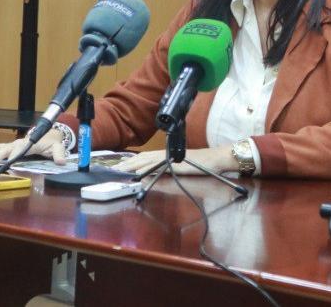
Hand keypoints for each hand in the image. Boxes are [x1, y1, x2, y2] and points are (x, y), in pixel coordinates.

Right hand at [0, 128, 68, 164]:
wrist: (48, 134)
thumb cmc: (51, 142)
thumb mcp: (58, 147)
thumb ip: (59, 153)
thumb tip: (61, 161)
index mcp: (29, 144)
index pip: (19, 149)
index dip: (12, 155)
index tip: (7, 163)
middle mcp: (18, 144)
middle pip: (4, 149)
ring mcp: (12, 145)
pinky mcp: (9, 147)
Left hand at [111, 147, 235, 176]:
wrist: (216, 159)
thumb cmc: (202, 164)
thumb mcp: (182, 167)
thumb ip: (169, 170)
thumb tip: (155, 175)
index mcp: (167, 155)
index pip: (146, 157)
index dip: (133, 161)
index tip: (121, 166)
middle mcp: (166, 155)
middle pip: (143, 157)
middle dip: (128, 163)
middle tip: (115, 169)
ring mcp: (170, 158)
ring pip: (147, 160)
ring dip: (133, 165)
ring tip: (121, 171)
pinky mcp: (174, 164)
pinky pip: (157, 166)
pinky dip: (146, 169)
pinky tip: (138, 174)